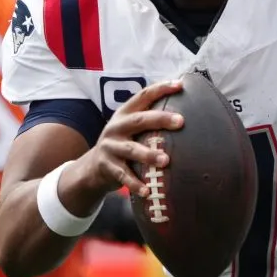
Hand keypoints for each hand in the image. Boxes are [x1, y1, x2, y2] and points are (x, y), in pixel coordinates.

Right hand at [60, 80, 184, 214]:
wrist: (92, 168)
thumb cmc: (122, 144)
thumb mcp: (130, 128)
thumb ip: (149, 119)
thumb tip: (184, 112)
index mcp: (124, 114)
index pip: (143, 96)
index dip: (161, 88)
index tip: (180, 85)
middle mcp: (116, 127)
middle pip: (139, 120)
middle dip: (160, 119)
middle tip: (181, 121)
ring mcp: (110, 147)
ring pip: (131, 149)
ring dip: (149, 154)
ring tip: (165, 160)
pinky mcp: (107, 167)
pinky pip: (123, 176)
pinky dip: (135, 184)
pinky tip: (147, 191)